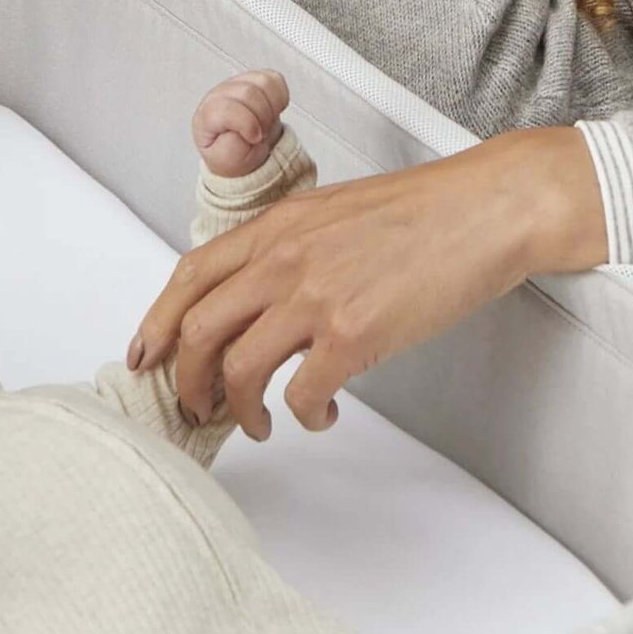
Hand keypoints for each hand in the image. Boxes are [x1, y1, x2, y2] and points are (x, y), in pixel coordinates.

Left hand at [130, 125, 604, 438]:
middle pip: (198, 331)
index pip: (189, 277)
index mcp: (276, 227)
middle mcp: (284, 259)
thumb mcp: (334, 212)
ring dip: (240, 410)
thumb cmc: (423, 211)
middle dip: (189, 382)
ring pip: (238, 370)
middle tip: (202, 408)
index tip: (146, 357)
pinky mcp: (355, 333)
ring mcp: (316, 296)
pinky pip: (302, 395)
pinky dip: (303, 418)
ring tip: (261, 424)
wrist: (485, 209)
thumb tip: (263, 297)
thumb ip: (289, 247)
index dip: (158, 323)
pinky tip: (323, 415)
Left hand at [192, 68, 289, 178]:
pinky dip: (279, 98)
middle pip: (248, 93)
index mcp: (207, 116)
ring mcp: (237, 84)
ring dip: (271, 108)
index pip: (226, 108)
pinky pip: (275, 80)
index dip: (247, 124)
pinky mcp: (255, 80)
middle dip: (262, 118)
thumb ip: (232, 147)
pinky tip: (271, 112)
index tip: (254, 139)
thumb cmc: (232, 154)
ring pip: (263, 82)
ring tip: (265, 123)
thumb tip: (242, 129)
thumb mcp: (227, 162)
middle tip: (260, 134)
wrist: (243, 150)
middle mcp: (219, 94)